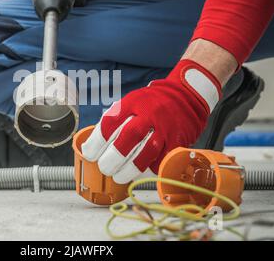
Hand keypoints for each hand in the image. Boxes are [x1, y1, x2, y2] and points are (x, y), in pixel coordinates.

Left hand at [81, 59, 221, 183]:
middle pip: (129, 136)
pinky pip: (162, 158)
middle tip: (104, 168)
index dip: (97, 141)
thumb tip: (93, 146)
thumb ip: (115, 120)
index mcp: (132, 103)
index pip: (111, 122)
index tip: (89, 153)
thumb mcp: (130, 103)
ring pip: (147, 150)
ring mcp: (164, 127)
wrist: (184, 96)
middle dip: (113, 156)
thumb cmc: (150, 104)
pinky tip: (140, 174)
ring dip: (130, 168)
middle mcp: (149, 114)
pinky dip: (150, 168)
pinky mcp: (177, 140)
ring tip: (118, 176)